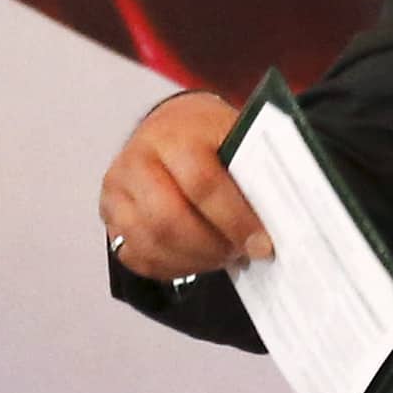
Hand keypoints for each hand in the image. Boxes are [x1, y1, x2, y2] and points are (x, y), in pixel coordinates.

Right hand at [98, 89, 275, 280]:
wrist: (170, 126)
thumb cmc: (209, 136)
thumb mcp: (233, 135)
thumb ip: (252, 171)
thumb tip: (282, 217)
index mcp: (173, 133)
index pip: (201, 183)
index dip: (234, 219)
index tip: (262, 244)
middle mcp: (136, 159)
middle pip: (168, 219)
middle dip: (212, 247)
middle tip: (241, 255)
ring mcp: (117, 189)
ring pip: (151, 242)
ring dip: (195, 260)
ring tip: (224, 257)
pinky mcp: (109, 214)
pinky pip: (137, 256)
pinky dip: (173, 267)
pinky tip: (199, 260)